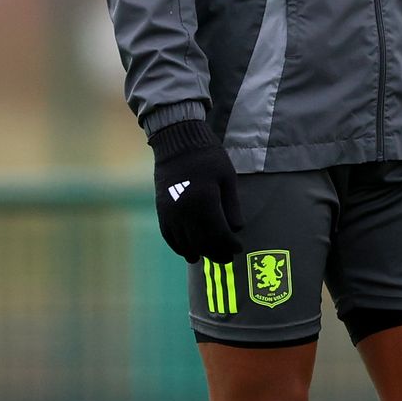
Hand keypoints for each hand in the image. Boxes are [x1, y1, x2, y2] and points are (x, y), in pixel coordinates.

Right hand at [149, 120, 243, 262]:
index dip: (231, 245)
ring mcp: (170, 213)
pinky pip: (170, 237)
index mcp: (205, 201)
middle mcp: (185, 211)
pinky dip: (180, 247)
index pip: (220, 234)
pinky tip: (191, 253)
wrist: (177, 142)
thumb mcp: (228, 178)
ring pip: (186, 243)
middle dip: (217, 253)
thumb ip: (232, 206)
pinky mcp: (162, 211)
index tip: (239, 248)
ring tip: (212, 256)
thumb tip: (236, 230)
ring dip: (200, 253)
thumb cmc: (208, 157)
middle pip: (203, 243)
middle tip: (228, 258)